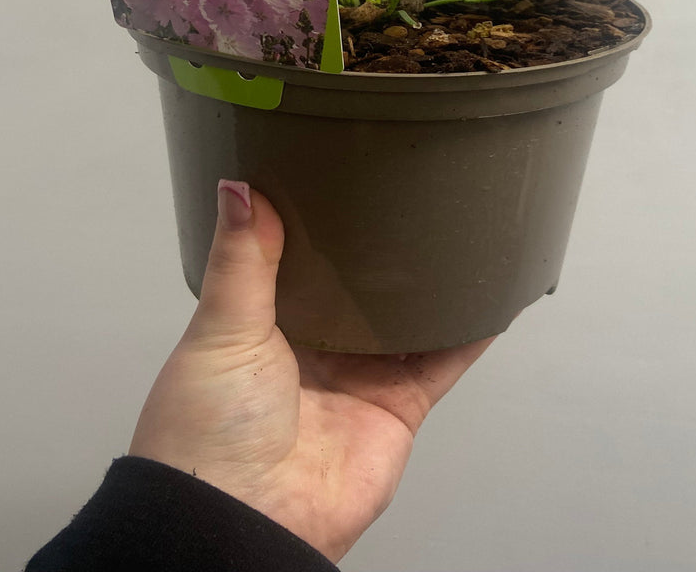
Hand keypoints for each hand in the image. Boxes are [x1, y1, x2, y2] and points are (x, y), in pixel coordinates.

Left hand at [129, 180, 496, 562]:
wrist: (244, 517)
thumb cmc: (208, 430)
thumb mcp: (221, 328)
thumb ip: (241, 259)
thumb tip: (237, 188)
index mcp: (264, 324)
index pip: (298, 262)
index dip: (320, 227)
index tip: (344, 179)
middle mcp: (314, 349)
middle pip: (359, 291)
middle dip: (382, 254)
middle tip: (410, 196)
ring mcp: (358, 378)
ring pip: (406, 321)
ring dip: (430, 287)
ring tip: (458, 234)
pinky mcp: (396, 407)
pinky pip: (440, 363)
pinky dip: (467, 334)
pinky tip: (488, 299)